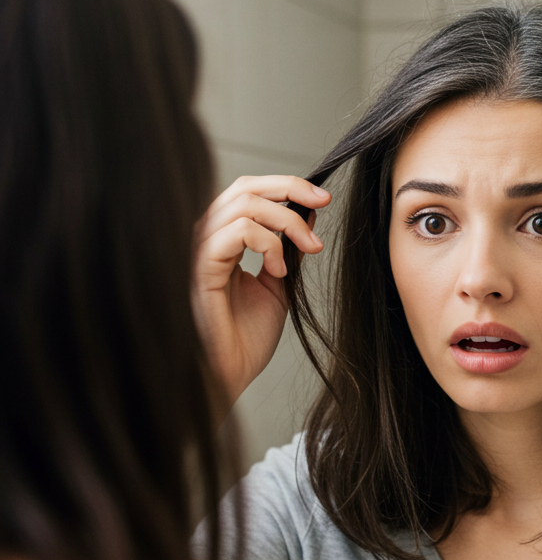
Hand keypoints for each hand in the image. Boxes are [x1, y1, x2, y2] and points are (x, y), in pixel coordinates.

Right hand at [192, 175, 329, 412]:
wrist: (231, 373)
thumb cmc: (246, 336)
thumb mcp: (279, 284)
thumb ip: (289, 249)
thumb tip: (309, 213)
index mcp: (224, 239)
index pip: (249, 192)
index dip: (286, 186)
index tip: (322, 198)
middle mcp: (208, 238)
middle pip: (244, 187)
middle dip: (289, 188)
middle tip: (322, 202)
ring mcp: (201, 250)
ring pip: (243, 204)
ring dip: (286, 221)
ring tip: (309, 248)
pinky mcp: (200, 267)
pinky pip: (235, 232)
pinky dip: (266, 243)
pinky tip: (278, 271)